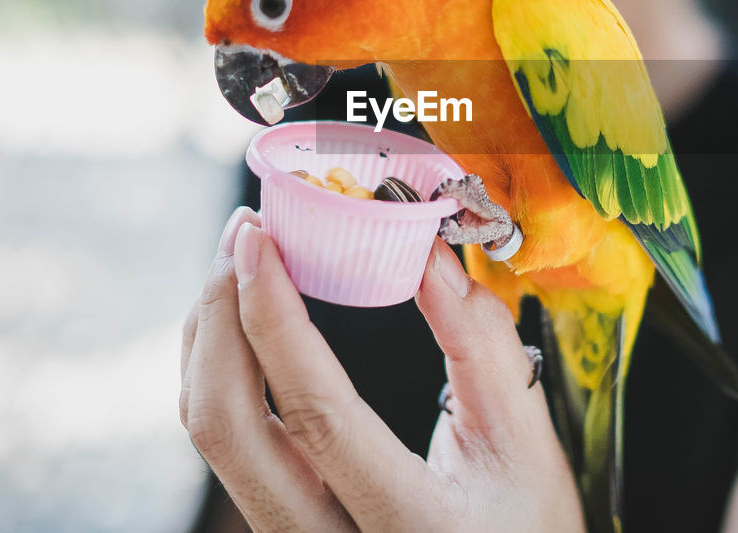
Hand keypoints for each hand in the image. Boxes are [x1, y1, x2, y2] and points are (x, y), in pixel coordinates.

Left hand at [180, 207, 584, 532]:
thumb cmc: (524, 523)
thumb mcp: (524, 443)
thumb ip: (482, 345)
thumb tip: (429, 252)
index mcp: (407, 523)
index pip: (316, 414)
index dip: (275, 319)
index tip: (262, 242)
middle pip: (228, 428)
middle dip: (220, 316)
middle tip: (246, 233)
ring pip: (214, 434)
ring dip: (213, 335)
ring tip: (244, 257)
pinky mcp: (277, 521)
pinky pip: (227, 441)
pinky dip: (223, 367)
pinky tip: (244, 317)